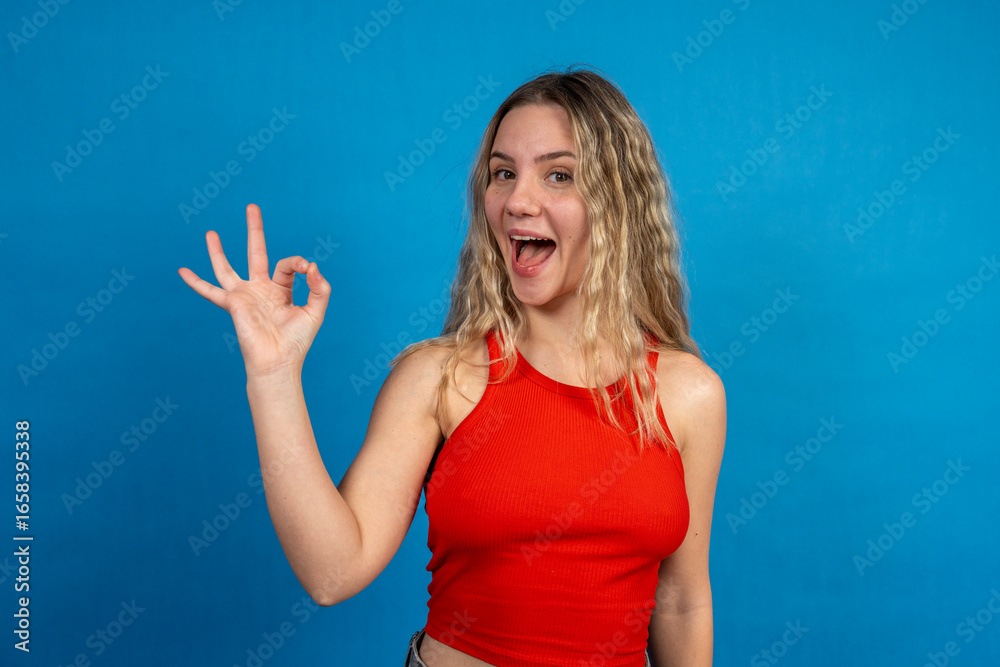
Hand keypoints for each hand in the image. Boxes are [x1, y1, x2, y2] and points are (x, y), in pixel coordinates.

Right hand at [178, 204, 331, 377]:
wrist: (278, 361)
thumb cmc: (297, 341)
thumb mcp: (316, 310)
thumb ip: (319, 287)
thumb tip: (312, 265)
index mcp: (282, 290)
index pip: (288, 265)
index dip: (299, 263)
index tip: (308, 269)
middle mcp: (261, 290)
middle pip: (255, 253)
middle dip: (254, 230)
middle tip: (252, 207)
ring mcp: (245, 296)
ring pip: (227, 268)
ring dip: (218, 251)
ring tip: (210, 232)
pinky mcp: (233, 304)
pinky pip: (210, 291)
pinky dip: (196, 282)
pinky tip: (182, 271)